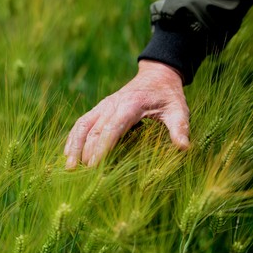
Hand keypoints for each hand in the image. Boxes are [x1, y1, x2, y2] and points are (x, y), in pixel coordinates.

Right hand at [64, 59, 189, 168]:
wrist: (156, 76)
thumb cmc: (167, 95)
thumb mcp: (178, 109)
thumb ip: (179, 127)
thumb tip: (184, 148)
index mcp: (130, 105)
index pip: (112, 128)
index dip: (101, 148)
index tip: (94, 166)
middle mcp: (112, 104)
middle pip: (94, 130)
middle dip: (86, 153)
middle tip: (82, 177)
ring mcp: (103, 106)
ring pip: (82, 125)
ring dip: (73, 145)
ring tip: (68, 167)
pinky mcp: (100, 109)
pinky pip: (82, 123)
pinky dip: (73, 138)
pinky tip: (68, 153)